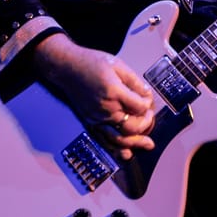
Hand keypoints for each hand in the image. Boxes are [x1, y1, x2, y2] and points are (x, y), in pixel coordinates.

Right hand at [35, 35, 155, 159]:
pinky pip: (105, 140)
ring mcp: (97, 117)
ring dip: (136, 143)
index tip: (148, 100)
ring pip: (119, 139)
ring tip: (147, 144)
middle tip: (149, 117)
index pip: (139, 106)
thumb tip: (146, 94)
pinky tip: (126, 153)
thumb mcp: (117, 64)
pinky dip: (117, 149)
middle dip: (146, 124)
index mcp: (114, 91)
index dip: (148, 104)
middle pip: (132, 126)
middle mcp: (105, 108)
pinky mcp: (90, 122)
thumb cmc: (90, 63)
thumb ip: (134, 81)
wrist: (67, 68)